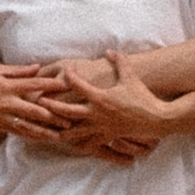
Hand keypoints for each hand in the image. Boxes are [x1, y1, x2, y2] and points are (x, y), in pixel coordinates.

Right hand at [0, 62, 74, 144]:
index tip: (66, 84)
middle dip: (52, 114)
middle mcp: (7, 102)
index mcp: (8, 86)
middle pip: (34, 109)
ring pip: (28, 125)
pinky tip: (44, 139)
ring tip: (61, 135)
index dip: (50, 84)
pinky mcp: (0, 126)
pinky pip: (19, 133)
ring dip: (45, 130)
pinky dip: (32, 136)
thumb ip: (19, 71)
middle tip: (69, 118)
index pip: (33, 84)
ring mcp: (4, 116)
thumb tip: (38, 67)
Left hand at [38, 64, 176, 162]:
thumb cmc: (142, 97)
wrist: (156, 119)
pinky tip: (69, 144)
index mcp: (100, 97)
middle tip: (39, 101)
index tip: (66, 70)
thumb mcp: (130, 76)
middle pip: (67, 111)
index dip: (69, 75)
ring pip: (73, 131)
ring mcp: (100, 127)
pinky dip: (76, 143)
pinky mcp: (106, 137)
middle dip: (51, 106)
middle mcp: (96, 113)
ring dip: (59, 128)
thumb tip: (109, 51)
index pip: (77, 84)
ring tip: (47, 126)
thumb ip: (119, 61)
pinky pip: (87, 143)